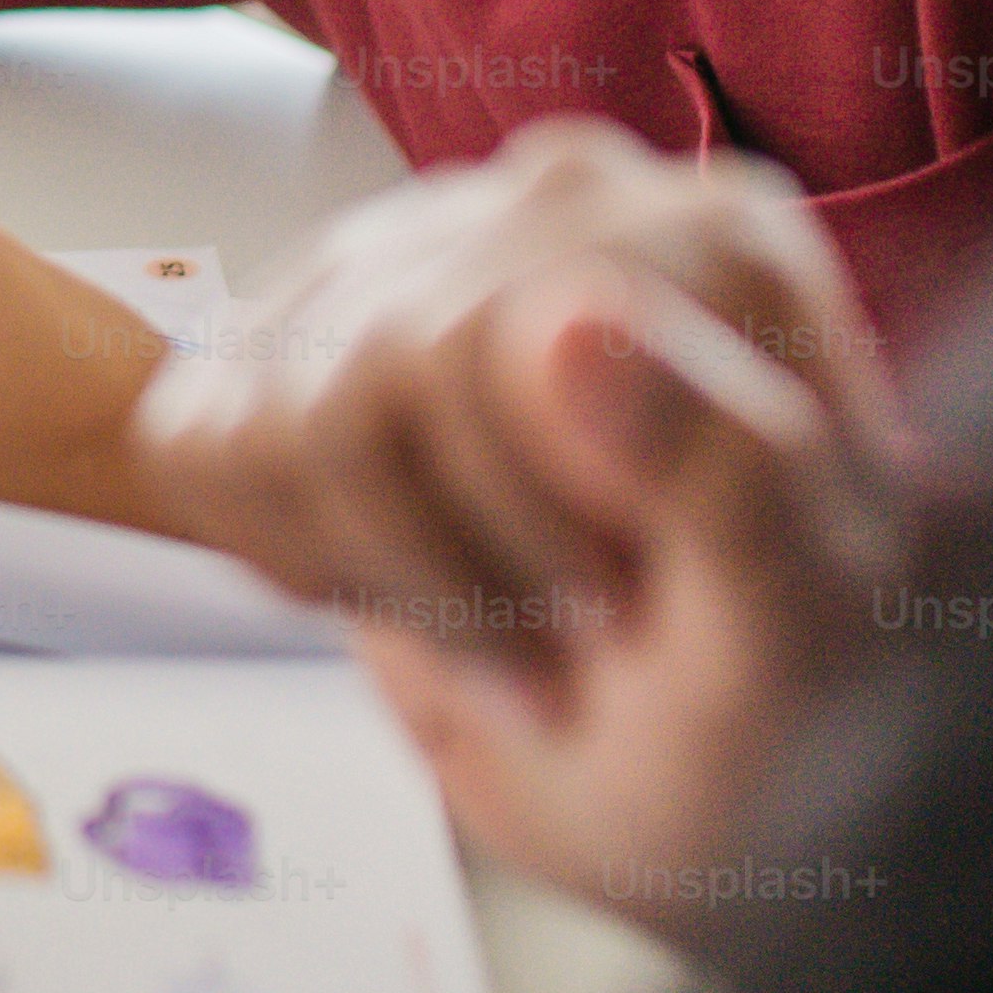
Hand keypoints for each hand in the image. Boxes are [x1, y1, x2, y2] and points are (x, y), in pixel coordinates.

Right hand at [135, 118, 908, 914]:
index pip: (492, 335)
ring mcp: (418, 266)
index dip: (520, 512)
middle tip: (567, 643)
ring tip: (500, 629)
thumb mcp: (799, 633)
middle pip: (370, 376)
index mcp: (703, 245)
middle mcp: (556, 214)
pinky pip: (194, 433)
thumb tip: (571, 321)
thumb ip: (721, 466)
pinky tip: (398, 588)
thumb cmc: (786, 710)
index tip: (616, 606)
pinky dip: (277, 552)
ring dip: (377, 574)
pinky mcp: (313, 346)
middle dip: (455, 564)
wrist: (715, 778)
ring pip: (270, 415)